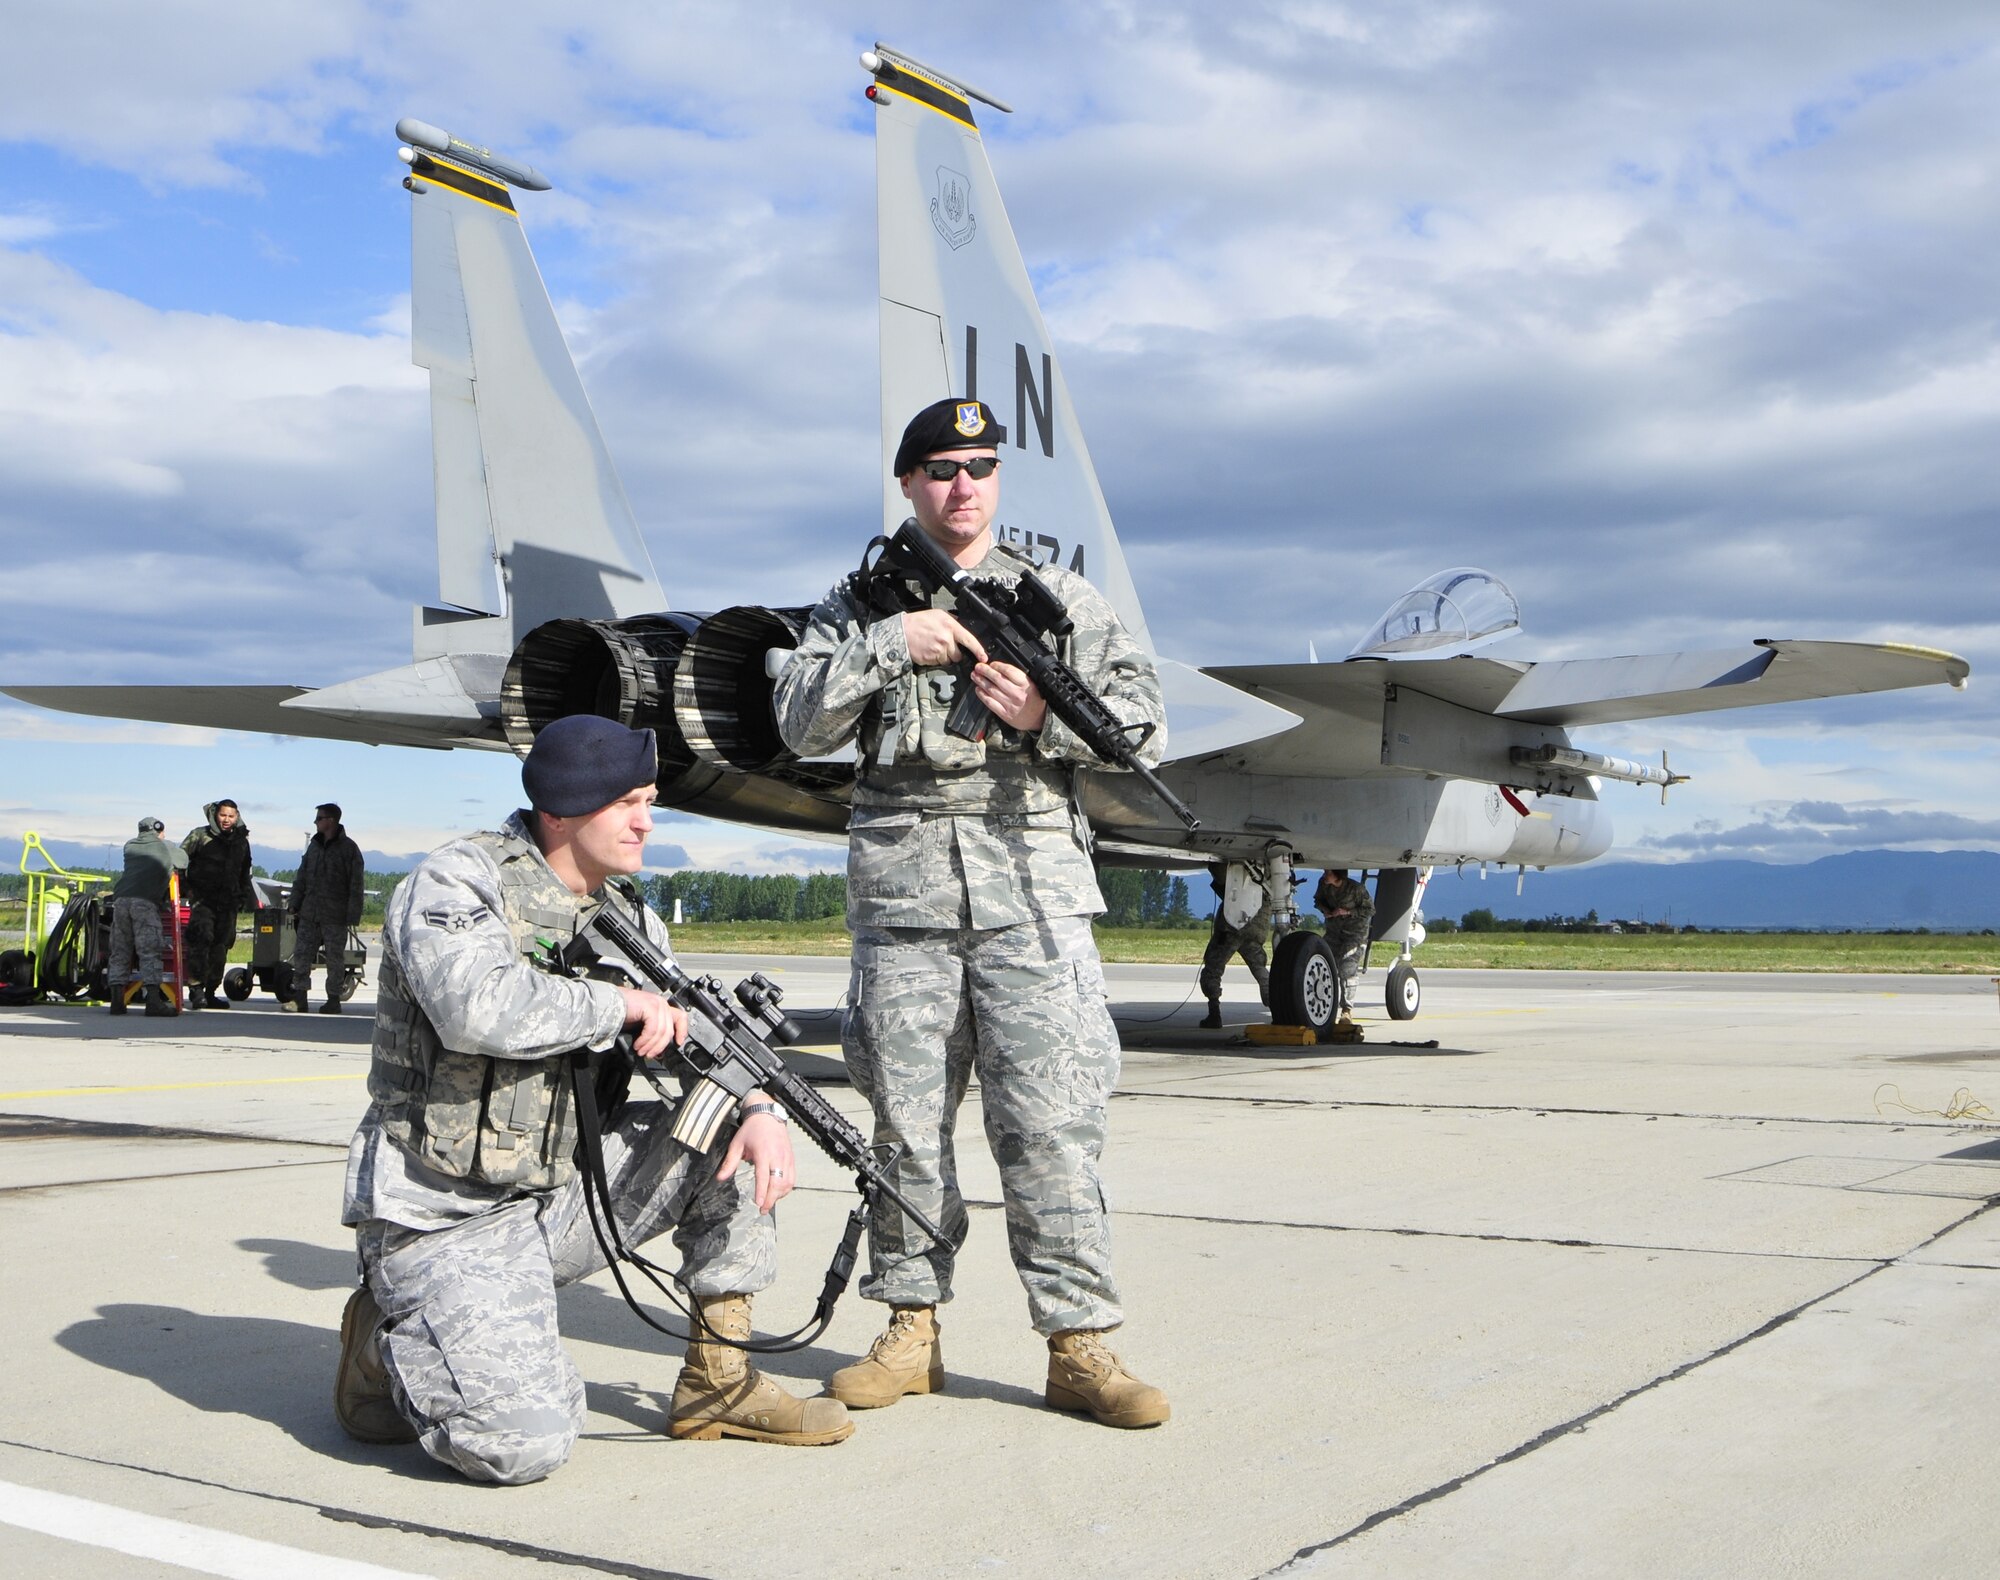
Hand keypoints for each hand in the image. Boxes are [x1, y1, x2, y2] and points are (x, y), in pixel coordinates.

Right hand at [614, 986, 688, 1060]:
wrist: (606, 1005)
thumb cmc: (621, 1013)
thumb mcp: (641, 1024)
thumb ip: (653, 1032)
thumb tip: (659, 1048)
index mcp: (661, 1006)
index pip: (680, 1017)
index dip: (682, 1031)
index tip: (678, 1043)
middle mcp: (661, 1003)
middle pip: (669, 1029)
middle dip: (660, 1046)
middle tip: (650, 1054)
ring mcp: (656, 1004)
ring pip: (662, 1032)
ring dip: (651, 1045)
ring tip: (641, 1051)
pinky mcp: (649, 1007)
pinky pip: (653, 1029)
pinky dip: (645, 1040)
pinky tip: (637, 1044)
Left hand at [718, 1096, 795, 1212]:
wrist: (768, 1115)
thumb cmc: (751, 1130)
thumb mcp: (737, 1144)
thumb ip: (730, 1162)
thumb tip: (720, 1178)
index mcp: (763, 1152)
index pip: (764, 1176)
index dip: (762, 1191)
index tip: (759, 1203)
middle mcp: (777, 1156)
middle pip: (778, 1182)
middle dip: (771, 1199)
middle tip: (763, 1209)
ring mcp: (786, 1157)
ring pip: (787, 1182)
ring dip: (779, 1195)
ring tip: (769, 1202)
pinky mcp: (791, 1158)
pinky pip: (792, 1177)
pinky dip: (786, 1188)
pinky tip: (778, 1193)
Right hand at [902, 609, 986, 666]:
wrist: (902, 632)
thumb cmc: (917, 622)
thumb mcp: (938, 614)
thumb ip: (952, 620)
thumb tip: (962, 626)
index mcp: (950, 626)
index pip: (970, 640)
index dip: (979, 650)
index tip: (983, 657)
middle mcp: (946, 639)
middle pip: (959, 654)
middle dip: (954, 653)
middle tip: (944, 645)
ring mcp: (939, 651)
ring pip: (949, 660)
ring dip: (944, 656)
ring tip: (934, 647)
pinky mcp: (932, 659)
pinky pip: (939, 663)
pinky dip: (935, 659)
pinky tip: (929, 650)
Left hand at [970, 659, 1046, 731]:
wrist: (1038, 719)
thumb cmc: (1034, 700)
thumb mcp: (1032, 684)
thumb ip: (1018, 676)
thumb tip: (1000, 668)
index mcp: (1025, 684)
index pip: (1008, 670)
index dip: (997, 665)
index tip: (991, 664)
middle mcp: (1017, 693)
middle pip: (997, 679)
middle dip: (985, 671)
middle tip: (978, 667)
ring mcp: (1010, 704)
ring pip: (991, 690)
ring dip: (981, 681)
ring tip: (975, 676)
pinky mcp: (1004, 713)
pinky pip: (990, 702)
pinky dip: (982, 695)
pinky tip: (978, 689)